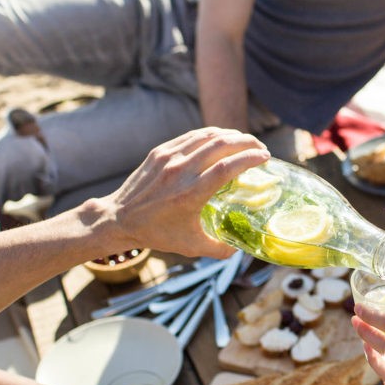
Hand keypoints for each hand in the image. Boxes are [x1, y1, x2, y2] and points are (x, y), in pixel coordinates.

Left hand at [103, 128, 269, 258]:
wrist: (119, 219)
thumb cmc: (156, 233)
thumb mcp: (190, 246)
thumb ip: (219, 249)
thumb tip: (241, 248)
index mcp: (190, 194)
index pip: (227, 167)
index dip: (250, 158)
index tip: (266, 157)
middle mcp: (180, 171)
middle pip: (221, 145)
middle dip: (246, 142)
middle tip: (260, 149)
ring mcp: (169, 158)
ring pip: (207, 136)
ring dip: (231, 135)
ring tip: (244, 142)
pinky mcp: (160, 152)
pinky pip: (191, 136)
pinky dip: (211, 135)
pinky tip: (221, 139)